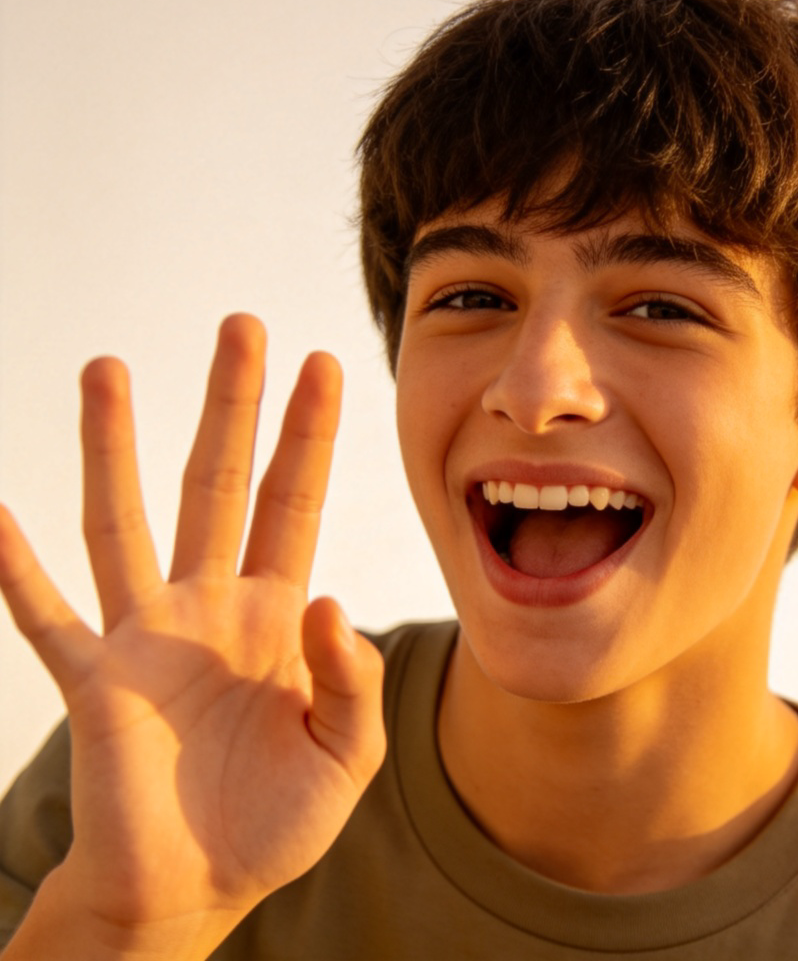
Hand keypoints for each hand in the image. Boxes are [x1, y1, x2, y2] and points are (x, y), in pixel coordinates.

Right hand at [0, 314, 384, 956]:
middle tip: (240, 326)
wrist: (199, 887)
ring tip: (110, 368)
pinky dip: (14, 570)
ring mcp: (147, 637)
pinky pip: (45, 617)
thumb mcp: (345, 752)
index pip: (295, 501)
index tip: (322, 363)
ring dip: (115, 447)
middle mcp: (209, 605)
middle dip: (230, 406)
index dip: (310, 436)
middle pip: (219, 483)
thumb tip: (327, 600)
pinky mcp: (94, 684)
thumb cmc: (276, 818)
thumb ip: (349, 680)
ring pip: (125, 521)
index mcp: (275, 613)